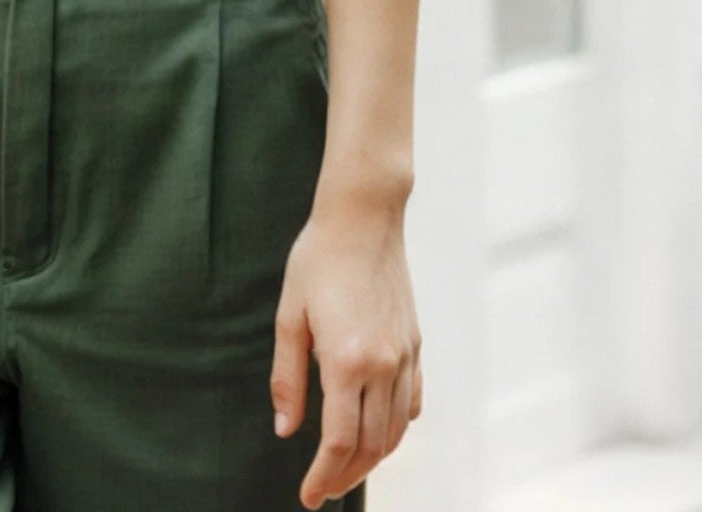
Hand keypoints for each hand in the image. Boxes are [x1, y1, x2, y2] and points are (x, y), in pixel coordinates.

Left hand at [270, 192, 422, 505]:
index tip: (308, 497)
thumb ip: (288, 378)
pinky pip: (412, 403)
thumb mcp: (290, 315)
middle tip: (323, 490)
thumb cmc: (318, 259)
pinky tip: (377, 431)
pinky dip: (396, 428)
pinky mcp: (416, 345)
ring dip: (372, 458)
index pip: (339, 441)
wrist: (364, 218)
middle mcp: (383, 366)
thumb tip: (286, 431)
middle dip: (345, 476)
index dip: (323, 476)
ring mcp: (405, 357)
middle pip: (370, 445)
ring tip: (346, 469)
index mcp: (347, 361)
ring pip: (395, 431)